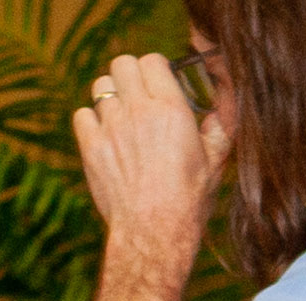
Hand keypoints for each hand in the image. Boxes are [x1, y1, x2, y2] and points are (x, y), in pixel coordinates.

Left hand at [72, 50, 229, 300]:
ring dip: (111, 96)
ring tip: (121, 117)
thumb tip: (223, 105)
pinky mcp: (91, 146)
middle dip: (131, 75)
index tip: (160, 82)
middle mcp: (138, 111)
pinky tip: (106, 136)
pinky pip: (83, 114)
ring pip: (101, 86)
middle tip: (138, 95)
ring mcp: (111, 127)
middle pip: (122, 64)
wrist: (154, 234)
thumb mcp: (216, 162)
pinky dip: (92, 121)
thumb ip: (219, 127)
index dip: (156, 69)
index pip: (152, 60)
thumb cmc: (189, 201)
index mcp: (171, 109)